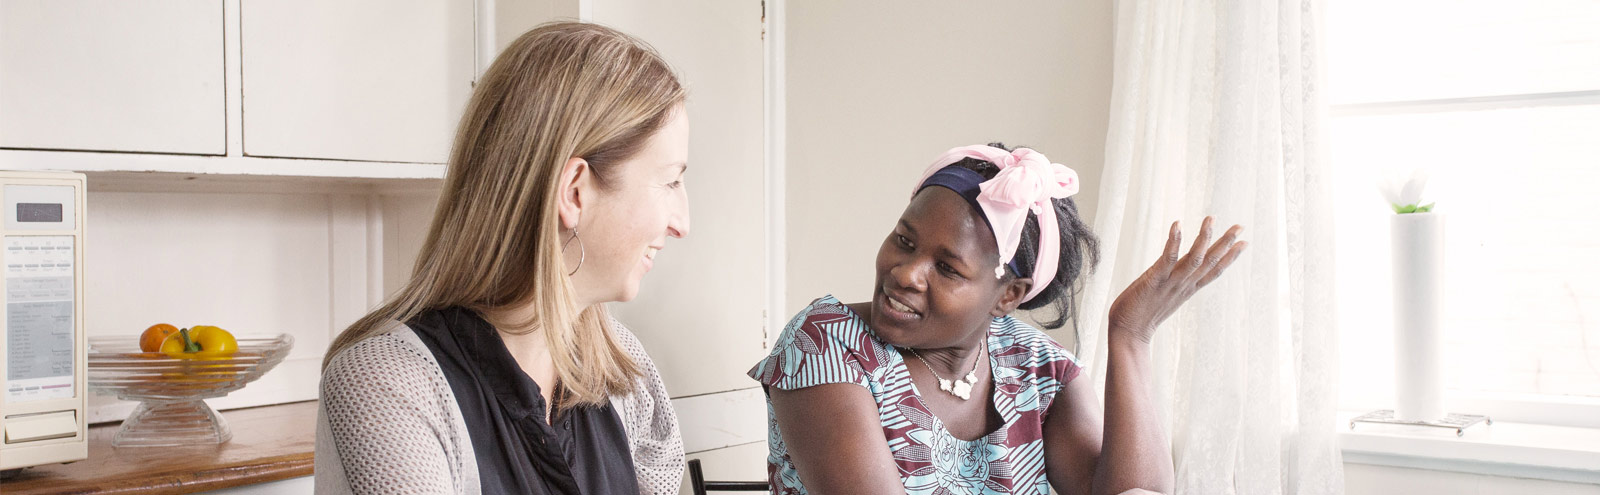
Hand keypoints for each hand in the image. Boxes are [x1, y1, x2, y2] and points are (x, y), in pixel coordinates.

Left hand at [1108, 216, 1246, 343]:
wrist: (1128, 333)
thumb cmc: (1141, 315)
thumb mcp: (1164, 297)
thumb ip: (1173, 285)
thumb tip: (1176, 276)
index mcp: (1187, 289)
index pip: (1214, 271)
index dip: (1230, 257)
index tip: (1245, 243)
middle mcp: (1183, 285)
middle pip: (1210, 262)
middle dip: (1226, 243)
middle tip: (1241, 226)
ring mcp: (1170, 282)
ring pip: (1194, 258)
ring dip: (1204, 238)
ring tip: (1212, 219)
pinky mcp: (1154, 279)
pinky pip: (1167, 258)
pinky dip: (1175, 241)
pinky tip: (1178, 225)